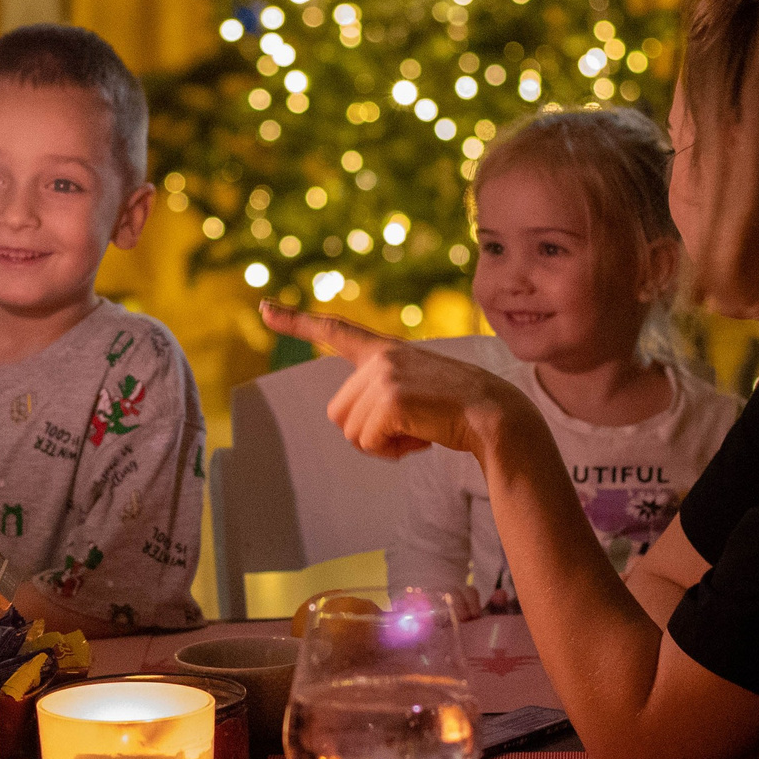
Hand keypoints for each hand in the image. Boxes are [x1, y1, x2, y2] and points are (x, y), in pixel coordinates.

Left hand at [256, 302, 525, 458]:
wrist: (495, 416)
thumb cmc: (456, 411)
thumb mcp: (415, 390)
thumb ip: (382, 393)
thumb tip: (354, 424)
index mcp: (385, 350)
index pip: (335, 329)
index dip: (295, 320)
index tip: (264, 307)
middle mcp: (380, 357)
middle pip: (338, 413)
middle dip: (367, 432)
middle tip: (409, 427)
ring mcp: (384, 376)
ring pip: (350, 431)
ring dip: (380, 444)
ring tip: (418, 430)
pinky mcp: (391, 400)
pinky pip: (368, 442)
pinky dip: (391, 451)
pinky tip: (422, 436)